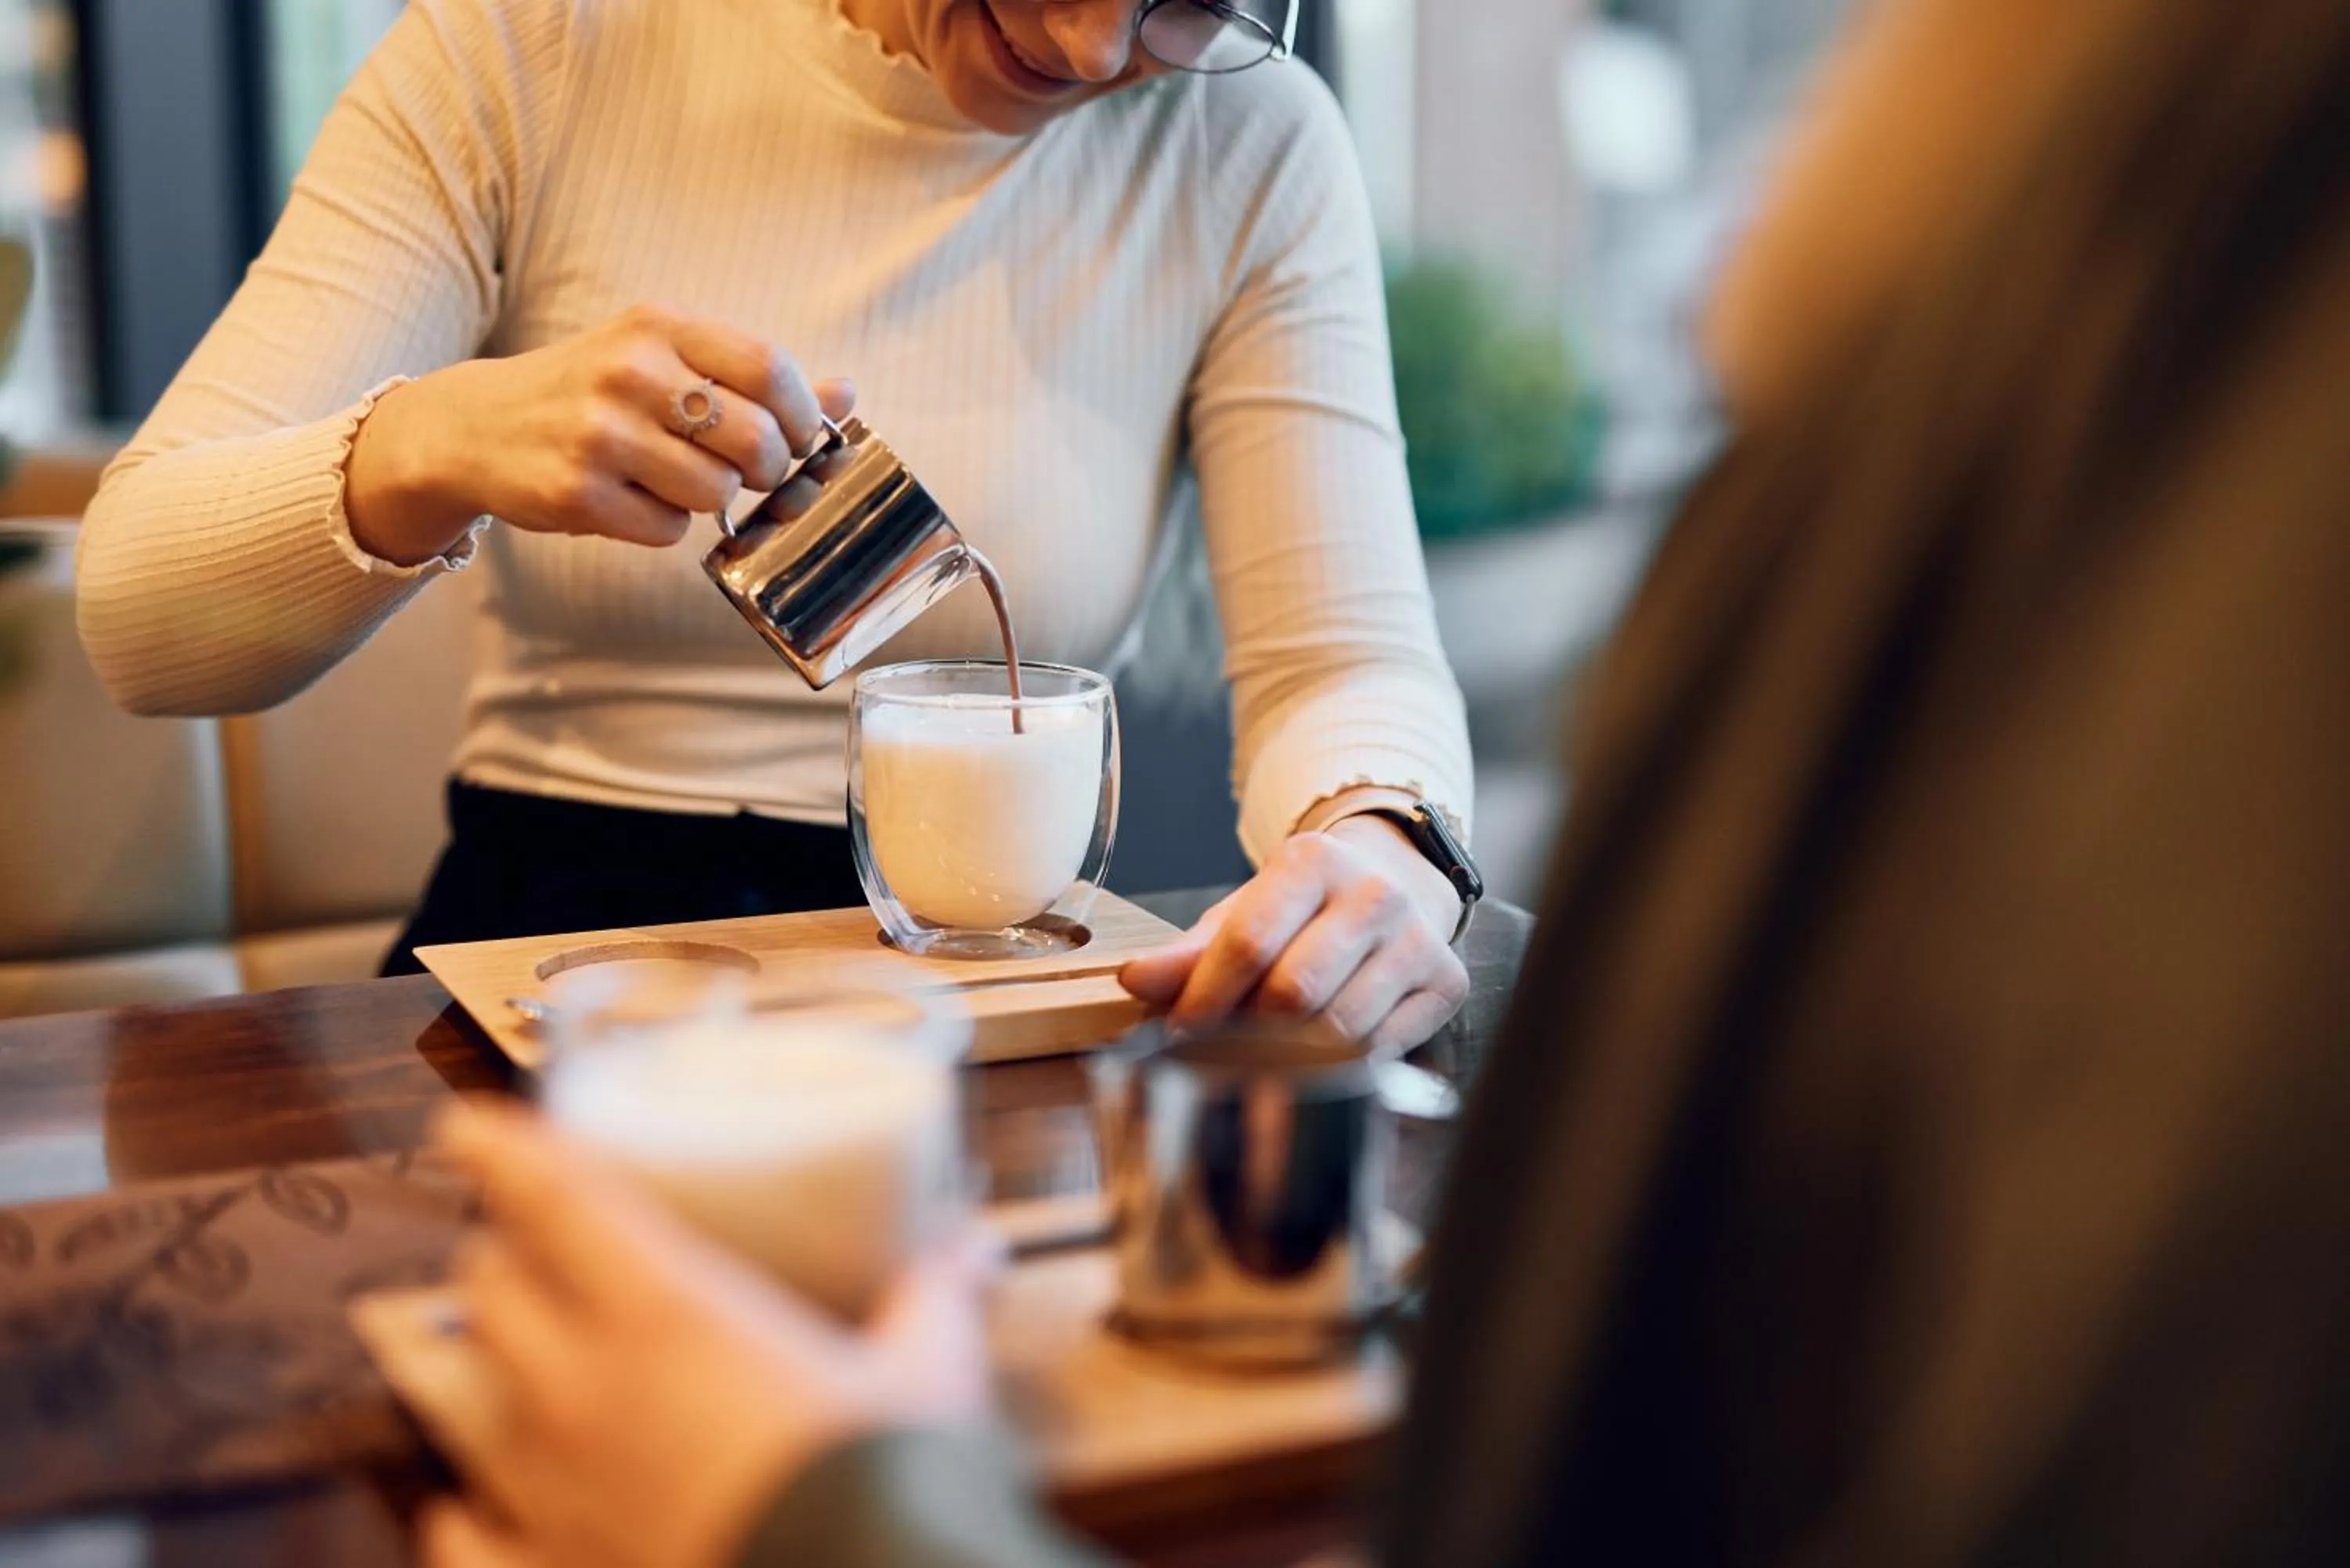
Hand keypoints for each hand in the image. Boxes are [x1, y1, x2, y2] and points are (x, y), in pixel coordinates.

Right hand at [346, 304, 855, 565]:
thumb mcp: (665, 359)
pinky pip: (665, 530)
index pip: (770, 367)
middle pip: (756, 440)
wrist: (476, 426)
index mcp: (661, 327)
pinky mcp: (576, 492)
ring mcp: (600, 432)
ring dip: (708, 502)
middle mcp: (630, 371)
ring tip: (672, 481)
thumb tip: (846, 394)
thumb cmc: (592, 392)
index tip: (800, 438)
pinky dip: (662, 527)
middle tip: (742, 472)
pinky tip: (630, 501)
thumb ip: (753, 377)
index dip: (804, 415)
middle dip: (765, 469)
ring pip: (714, 493)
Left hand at [422, 1099, 996, 1567]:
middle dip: (509, 1258)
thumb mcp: (928, 1374)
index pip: (556, 1200)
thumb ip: (937, 1299)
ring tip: (514, 1357)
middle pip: (495, 1291)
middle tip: (538, 1248)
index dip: (506, 1151)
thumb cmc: (886, 1482)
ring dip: (490, 1367)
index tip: (473, 1126)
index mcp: (669, 1313)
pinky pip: (466, 1534)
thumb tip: (976, 1249)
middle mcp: (585, 1393)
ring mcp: (551, 1494)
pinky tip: (469, 1508)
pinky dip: (467, 1513)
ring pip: (468, 1398)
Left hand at [1119, 815, 1469, 1054]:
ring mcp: (1417, 938)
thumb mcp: (1244, 913)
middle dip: (1246, 1032)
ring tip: (1266, 1052)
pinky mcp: (1446, 981)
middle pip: (1294, 992)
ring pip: (1339, 1030)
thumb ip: (1190, 952)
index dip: (1205, 997)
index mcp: (1313, 860)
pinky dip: (1339, 1064)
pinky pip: (1379, 1049)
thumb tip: (1135, 979)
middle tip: (1219, 1049)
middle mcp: (1374, 893)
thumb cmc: (1305, 910)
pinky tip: (1318, 1051)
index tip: (1177, 1033)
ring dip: (1290, 1055)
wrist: (1395, 887)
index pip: (1249, 941)